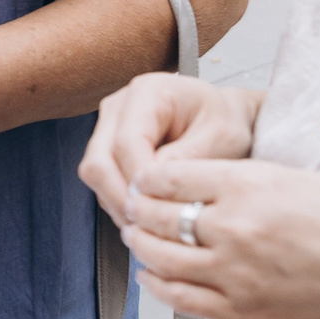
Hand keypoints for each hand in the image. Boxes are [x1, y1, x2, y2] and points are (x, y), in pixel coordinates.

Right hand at [79, 74, 260, 226]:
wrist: (222, 117)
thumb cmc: (224, 122)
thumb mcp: (222, 138)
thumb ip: (188, 159)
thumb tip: (154, 185)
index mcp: (149, 93)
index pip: (127, 142)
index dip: (139, 179)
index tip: (158, 206)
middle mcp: (119, 106)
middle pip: (99, 160)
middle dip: (121, 197)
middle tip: (148, 225)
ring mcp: (108, 126)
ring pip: (95, 173)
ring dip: (118, 203)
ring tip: (149, 225)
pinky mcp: (108, 146)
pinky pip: (102, 179)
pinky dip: (119, 200)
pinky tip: (144, 215)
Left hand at [119, 154, 319, 318]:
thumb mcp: (292, 176)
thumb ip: (235, 181)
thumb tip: (185, 185)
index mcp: (248, 184)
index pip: (165, 176)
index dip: (145, 178)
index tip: (142, 180)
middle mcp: (235, 228)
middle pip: (153, 216)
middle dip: (136, 211)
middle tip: (131, 207)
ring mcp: (237, 275)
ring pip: (159, 258)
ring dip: (140, 246)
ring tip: (137, 237)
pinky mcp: (245, 314)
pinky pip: (181, 299)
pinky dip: (158, 285)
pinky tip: (153, 275)